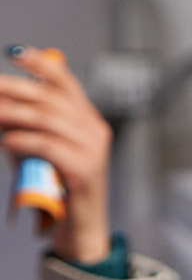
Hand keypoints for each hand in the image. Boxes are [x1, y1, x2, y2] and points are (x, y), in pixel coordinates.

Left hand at [0, 49, 113, 267]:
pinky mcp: (85, 169)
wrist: (80, 227)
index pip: (65, 82)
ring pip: (48, 118)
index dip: (40, 64)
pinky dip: (21, 140)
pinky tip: (5, 141)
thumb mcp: (43, 152)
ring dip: (12, 114)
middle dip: (14, 89)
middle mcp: (94, 129)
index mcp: (87, 120)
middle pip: (51, 98)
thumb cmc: (57, 189)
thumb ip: (28, 129)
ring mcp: (93, 148)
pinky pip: (48, 145)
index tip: (14, 52)